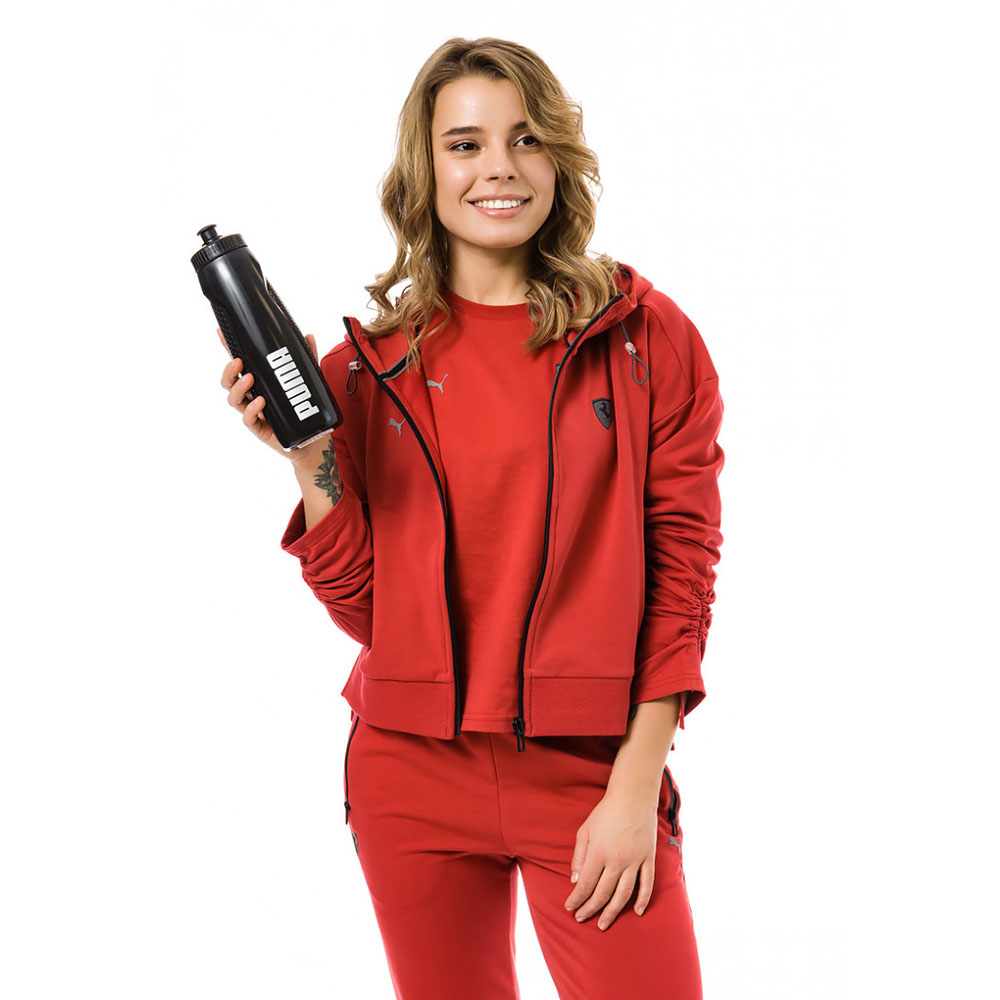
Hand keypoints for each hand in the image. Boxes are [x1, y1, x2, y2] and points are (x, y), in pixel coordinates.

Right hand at [217, 327, 327, 465]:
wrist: (313, 439)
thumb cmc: (304, 408)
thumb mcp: (309, 380)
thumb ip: (307, 359)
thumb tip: (309, 335)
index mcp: (260, 382)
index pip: (241, 364)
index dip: (229, 349)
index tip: (221, 332)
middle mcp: (252, 396)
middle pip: (229, 382)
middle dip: (229, 371)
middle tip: (238, 361)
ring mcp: (255, 413)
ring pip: (234, 400)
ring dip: (238, 387)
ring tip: (249, 379)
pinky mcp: (260, 429)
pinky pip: (249, 420)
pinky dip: (252, 410)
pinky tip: (260, 402)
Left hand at [563, 787, 658, 930]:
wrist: (632, 797)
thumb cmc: (605, 813)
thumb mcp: (585, 831)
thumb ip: (579, 857)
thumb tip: (576, 881)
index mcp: (598, 853)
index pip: (586, 885)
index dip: (577, 899)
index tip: (570, 908)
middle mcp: (616, 860)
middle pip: (603, 893)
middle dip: (590, 909)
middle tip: (582, 918)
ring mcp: (634, 861)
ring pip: (623, 894)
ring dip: (613, 912)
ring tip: (603, 923)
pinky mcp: (648, 858)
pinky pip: (646, 884)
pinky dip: (643, 900)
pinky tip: (637, 912)